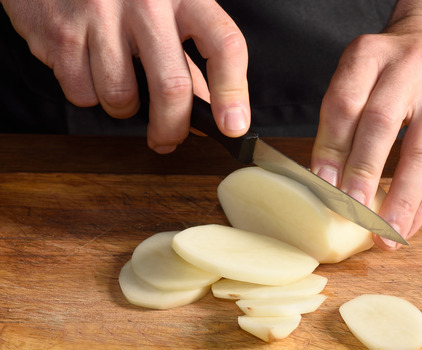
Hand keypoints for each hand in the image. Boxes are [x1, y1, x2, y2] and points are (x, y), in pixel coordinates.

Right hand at [0, 0, 249, 150]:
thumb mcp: (167, 11)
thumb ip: (189, 58)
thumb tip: (212, 110)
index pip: (224, 45)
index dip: (233, 92)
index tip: (233, 126)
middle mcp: (146, 2)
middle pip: (172, 86)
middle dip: (172, 127)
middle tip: (168, 139)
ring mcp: (100, 14)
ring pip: (121, 98)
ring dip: (123, 109)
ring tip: (119, 85)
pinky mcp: (62, 31)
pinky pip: (82, 92)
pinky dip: (87, 93)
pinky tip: (86, 66)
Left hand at [311, 1, 421, 249]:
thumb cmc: (390, 73)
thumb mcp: (359, 78)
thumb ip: (342, 121)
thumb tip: (327, 183)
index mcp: (371, 53)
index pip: (346, 102)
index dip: (332, 147)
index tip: (323, 185)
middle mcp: (411, 66)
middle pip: (383, 124)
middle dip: (365, 173)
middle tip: (352, 213)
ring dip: (402, 199)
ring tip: (386, 235)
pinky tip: (409, 225)